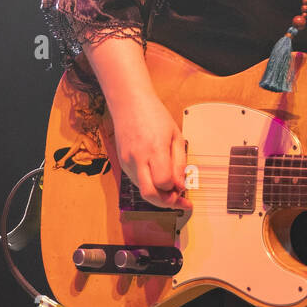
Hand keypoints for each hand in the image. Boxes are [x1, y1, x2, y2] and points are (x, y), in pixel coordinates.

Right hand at [108, 93, 190, 209]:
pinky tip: (159, 179)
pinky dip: (149, 185)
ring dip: (158, 196)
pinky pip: (137, 181)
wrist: (129, 103)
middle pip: (149, 194)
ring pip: (142, 190)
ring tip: (172, 190)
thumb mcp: (175, 136)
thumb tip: (181, 186)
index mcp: (154, 150)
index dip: (175, 190)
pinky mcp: (122, 163)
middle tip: (179, 201)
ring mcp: (127, 162)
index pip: (163, 183)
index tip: (184, 189)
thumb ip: (179, 163)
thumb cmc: (155, 116)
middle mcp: (138, 158)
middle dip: (165, 203)